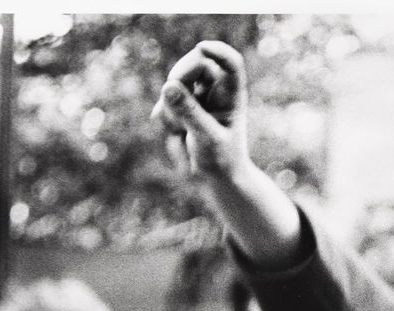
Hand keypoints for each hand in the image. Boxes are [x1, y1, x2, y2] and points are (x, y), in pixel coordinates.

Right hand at [152, 41, 250, 182]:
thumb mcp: (207, 139)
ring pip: (173, 86)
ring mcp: (195, 98)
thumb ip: (189, 113)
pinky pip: (162, 105)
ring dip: (172, 111)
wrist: (216, 179)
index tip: (202, 47)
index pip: (230, 63)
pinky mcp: (178, 108)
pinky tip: (178, 140)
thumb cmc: (222, 160)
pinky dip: (165, 123)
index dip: (218, 51)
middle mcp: (214, 92)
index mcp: (231, 95)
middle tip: (171, 96)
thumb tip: (169, 86)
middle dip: (179, 79)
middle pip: (194, 64)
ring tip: (184, 135)